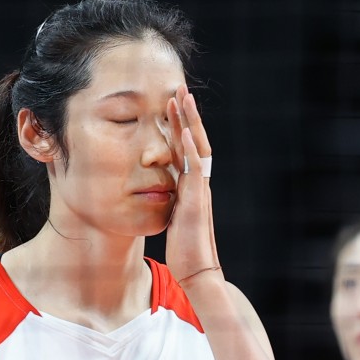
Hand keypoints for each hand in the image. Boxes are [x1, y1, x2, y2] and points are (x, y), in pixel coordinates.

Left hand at [164, 84, 220, 286]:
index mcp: (191, 186)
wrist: (197, 272)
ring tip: (182, 98)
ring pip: (198, 148)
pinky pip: (196, 169)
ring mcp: (199, 190)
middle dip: (186, 114)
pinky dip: (192, 148)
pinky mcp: (197, 201)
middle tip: (180, 88)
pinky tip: (186, 131)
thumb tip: (159, 192)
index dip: (180, 125)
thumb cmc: (184, 250)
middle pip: (195, 140)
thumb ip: (172, 201)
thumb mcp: (174, 218)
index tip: (171, 103)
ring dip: (190, 122)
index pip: (186, 148)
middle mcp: (198, 183)